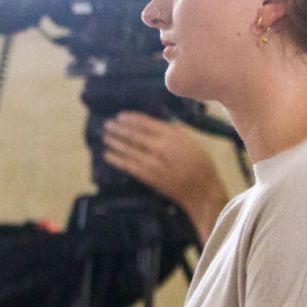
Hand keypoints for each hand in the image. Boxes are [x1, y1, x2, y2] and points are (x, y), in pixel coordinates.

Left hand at [102, 111, 228, 238]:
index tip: (121, 116)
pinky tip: (107, 155)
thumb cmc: (200, 163)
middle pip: (134, 135)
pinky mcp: (148, 177)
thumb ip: (173, 131)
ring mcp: (153, 163)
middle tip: (107, 124)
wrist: (201, 190)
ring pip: (128, 150)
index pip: (146, 123)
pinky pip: (128, 166)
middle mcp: (160, 147)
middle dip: (119, 129)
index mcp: (172, 136)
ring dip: (115, 142)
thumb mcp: (190, 140)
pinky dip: (116, 160)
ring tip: (105, 137)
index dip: (131, 119)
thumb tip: (155, 123)